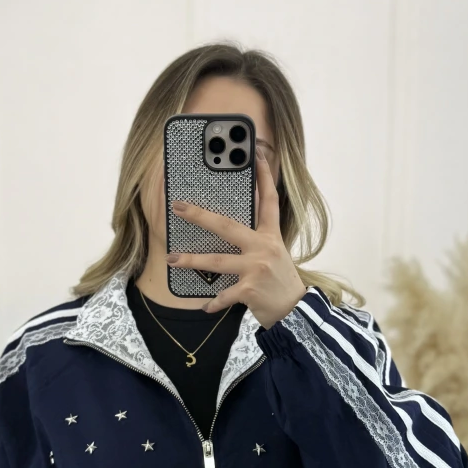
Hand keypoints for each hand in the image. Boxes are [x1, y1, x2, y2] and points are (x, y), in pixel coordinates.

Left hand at [166, 152, 306, 327]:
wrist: (296, 311)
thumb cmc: (281, 282)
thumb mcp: (276, 255)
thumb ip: (258, 242)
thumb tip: (232, 231)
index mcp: (271, 236)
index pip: (268, 201)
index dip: (264, 177)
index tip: (257, 156)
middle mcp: (263, 248)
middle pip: (226, 226)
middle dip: (199, 216)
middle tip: (178, 207)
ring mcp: (256, 268)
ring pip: (216, 260)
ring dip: (191, 260)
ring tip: (171, 259)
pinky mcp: (250, 289)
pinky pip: (224, 294)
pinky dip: (213, 302)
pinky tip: (204, 306)